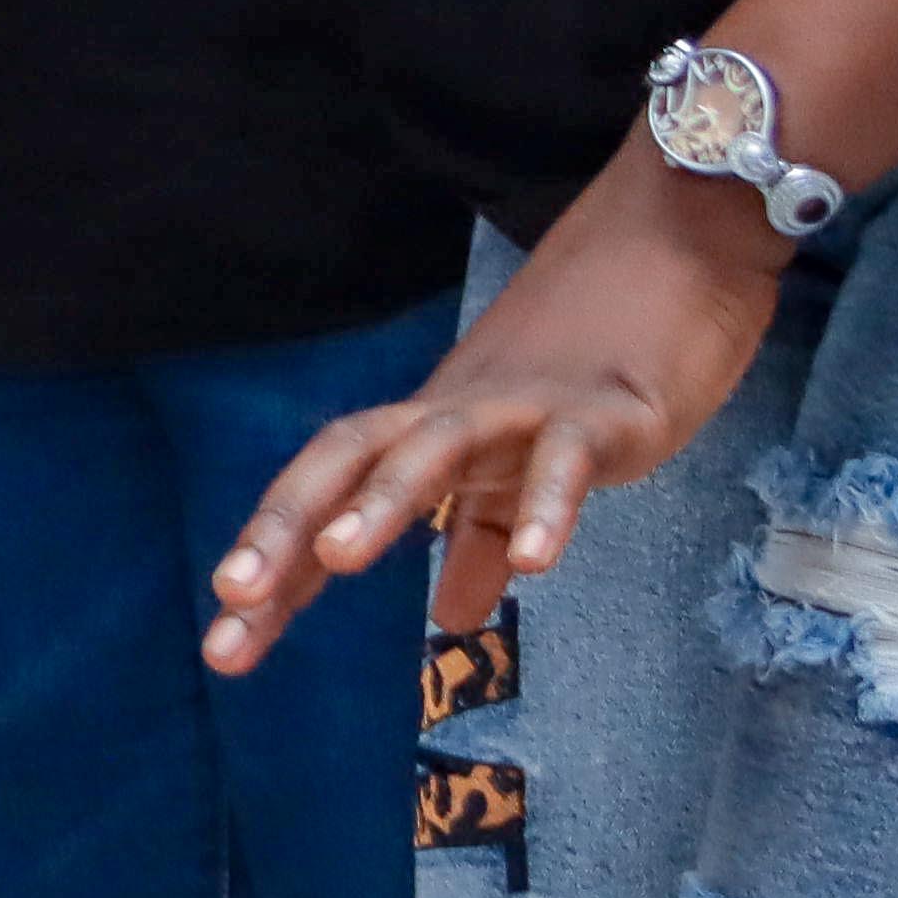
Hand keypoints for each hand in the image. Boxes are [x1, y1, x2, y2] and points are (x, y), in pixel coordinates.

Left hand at [204, 151, 783, 671]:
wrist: (672, 257)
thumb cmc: (587, 373)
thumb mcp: (520, 468)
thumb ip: (478, 540)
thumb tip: (449, 618)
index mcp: (425, 433)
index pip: (327, 494)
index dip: (276, 561)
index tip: (224, 641)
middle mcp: (455, 413)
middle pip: (348, 458)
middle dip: (285, 529)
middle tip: (230, 599)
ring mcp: (524, 408)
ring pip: (437, 446)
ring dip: (383, 502)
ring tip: (335, 561)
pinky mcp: (604, 412)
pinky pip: (567, 455)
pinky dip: (548, 503)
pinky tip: (535, 564)